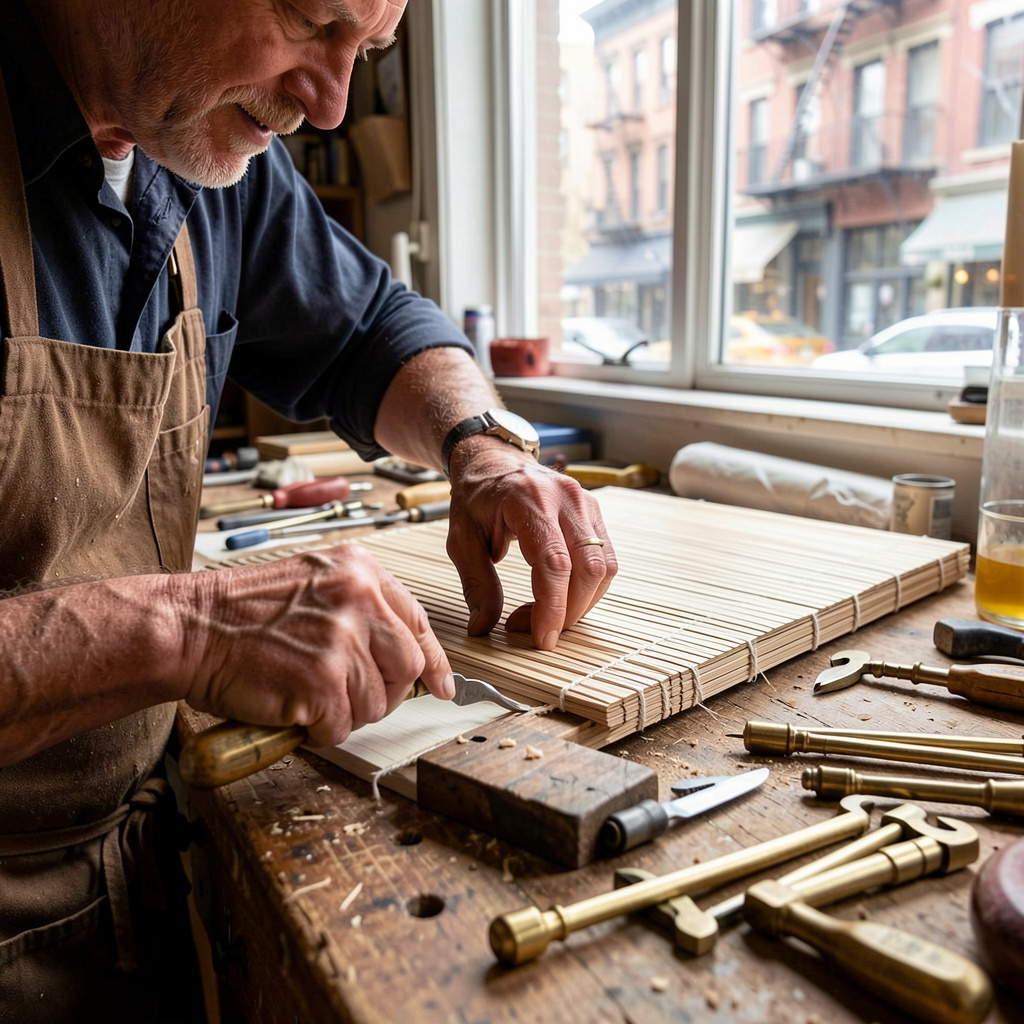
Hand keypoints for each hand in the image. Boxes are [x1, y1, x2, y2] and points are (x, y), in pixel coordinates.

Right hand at [177, 546, 453, 745]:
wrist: (190, 627)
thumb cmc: (243, 612)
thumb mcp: (314, 584)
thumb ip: (361, 608)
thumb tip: (402, 653)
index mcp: (361, 572)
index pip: (418, 622)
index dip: (434, 661)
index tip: (443, 686)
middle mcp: (360, 600)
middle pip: (409, 666)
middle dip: (387, 692)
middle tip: (351, 697)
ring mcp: (343, 641)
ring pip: (377, 703)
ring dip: (345, 712)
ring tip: (307, 695)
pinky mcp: (322, 683)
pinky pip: (342, 727)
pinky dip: (319, 730)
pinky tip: (293, 708)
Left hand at [445, 443, 616, 649]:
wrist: (494, 461)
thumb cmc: (476, 498)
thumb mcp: (461, 539)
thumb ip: (476, 583)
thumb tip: (483, 628)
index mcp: (529, 500)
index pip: (554, 562)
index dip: (553, 607)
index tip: (543, 638)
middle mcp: (566, 498)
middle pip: (588, 568)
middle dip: (570, 611)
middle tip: (538, 630)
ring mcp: (585, 504)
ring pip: (604, 567)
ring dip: (582, 603)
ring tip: (548, 615)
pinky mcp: (593, 514)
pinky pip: (605, 559)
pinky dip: (589, 588)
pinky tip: (562, 597)